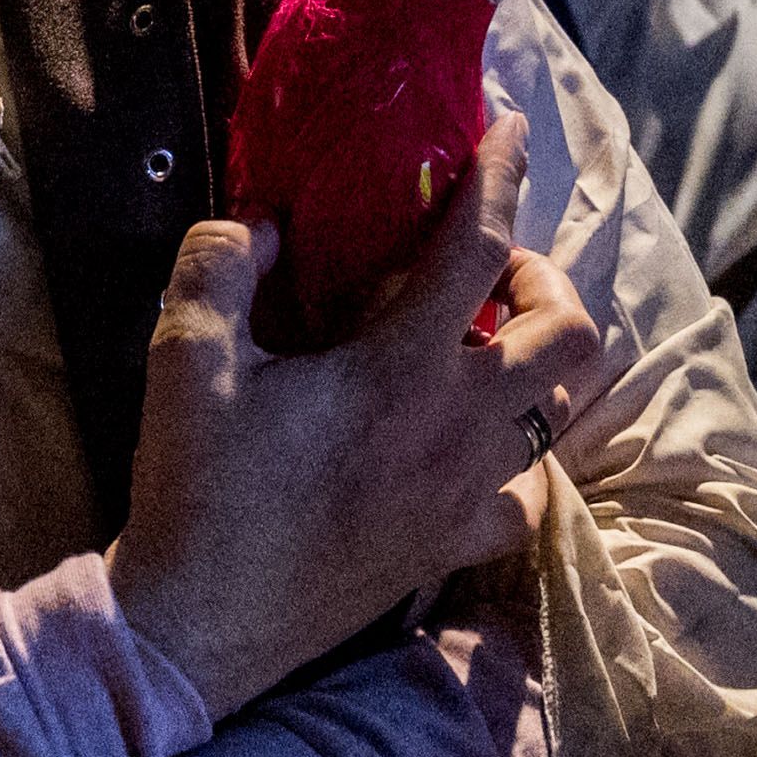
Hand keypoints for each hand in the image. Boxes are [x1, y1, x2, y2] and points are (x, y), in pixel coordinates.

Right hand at [108, 113, 598, 711]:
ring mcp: (466, 496)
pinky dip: (518, 459)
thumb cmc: (197, 490)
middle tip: (488, 271)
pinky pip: (529, 496)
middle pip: (571, 335)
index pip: (477, 249)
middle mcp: (457, 431)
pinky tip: (470, 446)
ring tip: (479, 347)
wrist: (200, 629)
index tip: (506, 127)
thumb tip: (260, 224)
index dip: (500, 176)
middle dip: (545, 282)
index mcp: (399, 372)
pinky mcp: (454, 549)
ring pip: (560, 413)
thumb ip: (218, 267)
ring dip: (537, 365)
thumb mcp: (184, 361)